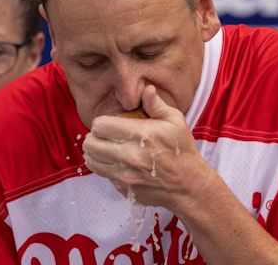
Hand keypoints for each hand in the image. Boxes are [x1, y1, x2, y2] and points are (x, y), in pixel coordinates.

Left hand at [83, 85, 209, 209]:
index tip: (110, 124)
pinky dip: (105, 168)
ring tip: (107, 148)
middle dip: (95, 137)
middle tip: (105, 136)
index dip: (102, 122)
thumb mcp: (175, 121)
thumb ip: (156, 104)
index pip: (99, 125)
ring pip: (91, 161)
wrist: (188, 185)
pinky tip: (118, 163)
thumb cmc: (181, 150)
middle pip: (90, 144)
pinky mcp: (123, 188)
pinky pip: (102, 175)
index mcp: (139, 134)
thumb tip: (146, 89)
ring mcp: (124, 175)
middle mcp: (128, 155)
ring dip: (95, 153)